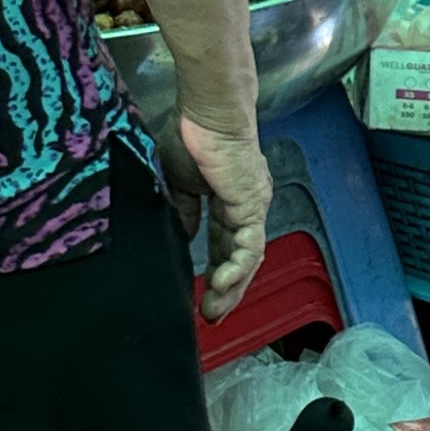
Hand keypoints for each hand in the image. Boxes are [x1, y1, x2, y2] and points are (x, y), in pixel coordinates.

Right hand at [163, 113, 269, 320]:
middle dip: (227, 291)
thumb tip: (181, 237)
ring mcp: (252, 207)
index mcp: (227, 202)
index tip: (199, 297)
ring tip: (215, 310)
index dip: (214, 273)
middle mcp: (245, 208)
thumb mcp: (177, 183)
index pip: (223, 246)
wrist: (205, 114)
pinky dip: (237, 268)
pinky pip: (249, 245)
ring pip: (248, 258)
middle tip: (210, 316)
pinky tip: (222, 285)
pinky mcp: (251, 205)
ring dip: (232, 287)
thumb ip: (182, 212)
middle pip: (240, 259)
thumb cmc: (190, 137)